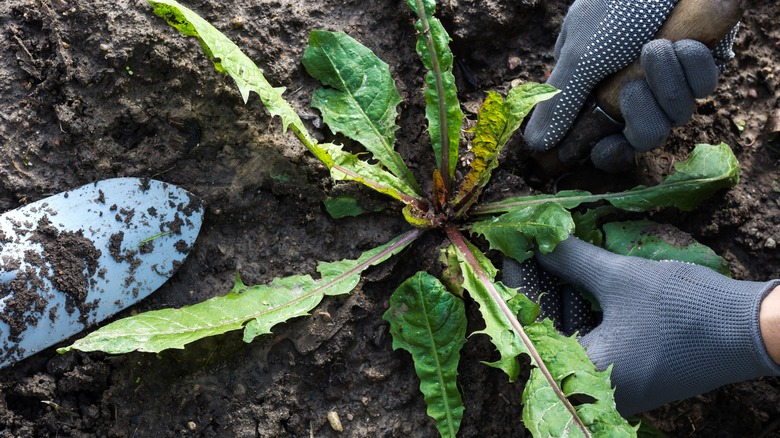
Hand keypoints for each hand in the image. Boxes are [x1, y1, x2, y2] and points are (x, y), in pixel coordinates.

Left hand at [503, 237, 779, 415]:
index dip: (515, 285)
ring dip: (559, 295)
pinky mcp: (630, 374)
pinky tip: (576, 277)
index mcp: (585, 374)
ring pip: (569, 334)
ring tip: (547, 254)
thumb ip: (572, 261)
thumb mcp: (621, 279)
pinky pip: (592, 341)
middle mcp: (594, 388)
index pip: (529, 328)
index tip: (508, 251)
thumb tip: (538, 240)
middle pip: (546, 333)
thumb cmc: (686, 310)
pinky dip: (582, 310)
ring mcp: (614, 385)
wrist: (753, 332)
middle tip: (526, 248)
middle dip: (536, 286)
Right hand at [524, 0, 735, 171]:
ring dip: (666, 81)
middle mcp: (630, 85)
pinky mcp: (701, 62)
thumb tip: (535, 145)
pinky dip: (692, 64)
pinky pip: (703, 85)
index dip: (607, 148)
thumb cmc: (618, 5)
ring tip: (657, 46)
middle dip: (641, 114)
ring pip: (675, 113)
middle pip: (642, 134)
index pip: (600, 136)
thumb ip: (560, 104)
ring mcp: (668, 75)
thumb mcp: (581, 55)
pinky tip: (683, 41)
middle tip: (631, 88)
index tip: (607, 148)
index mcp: (594, 86)